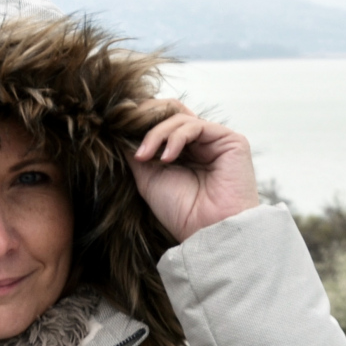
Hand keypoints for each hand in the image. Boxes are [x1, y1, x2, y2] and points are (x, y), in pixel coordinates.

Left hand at [129, 100, 261, 242]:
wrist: (207, 230)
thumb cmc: (180, 211)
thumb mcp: (148, 177)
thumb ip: (138, 151)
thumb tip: (120, 129)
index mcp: (182, 151)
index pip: (161, 122)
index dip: (140, 122)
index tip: (115, 131)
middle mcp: (200, 143)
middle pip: (169, 114)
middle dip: (145, 121)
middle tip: (126, 132)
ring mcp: (215, 140)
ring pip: (178, 118)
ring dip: (156, 134)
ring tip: (145, 156)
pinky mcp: (230, 140)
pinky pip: (195, 125)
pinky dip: (175, 137)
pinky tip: (166, 157)